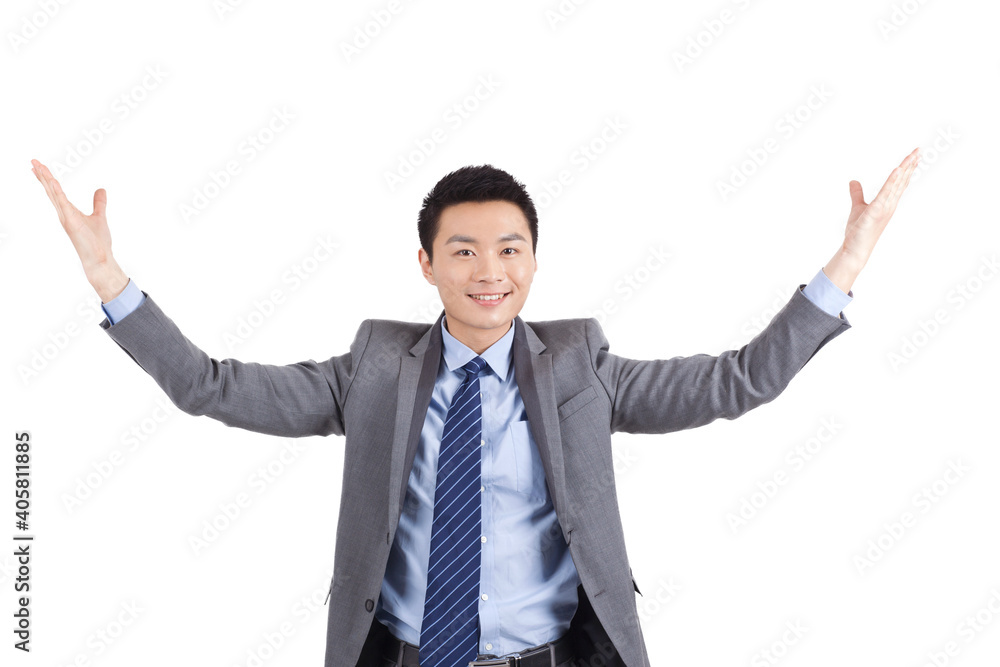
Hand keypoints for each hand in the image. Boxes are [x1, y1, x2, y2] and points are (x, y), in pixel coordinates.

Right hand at [31, 159, 128, 301]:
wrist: (100, 259)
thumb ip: (98, 203)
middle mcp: (64, 214)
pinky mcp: (71, 222)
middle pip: (50, 191)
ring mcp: (66, 218)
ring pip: (54, 194)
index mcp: (68, 211)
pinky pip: (62, 203)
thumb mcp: (99, 217)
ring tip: (37, 166)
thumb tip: (101, 189)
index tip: (39, 167)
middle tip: (33, 161)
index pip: (55, 192)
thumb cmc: (98, 242)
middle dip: (42, 176)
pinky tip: (52, 181)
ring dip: (46, 180)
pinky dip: (57, 192)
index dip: (47, 179)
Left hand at [823, 147, 920, 293]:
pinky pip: (885, 193)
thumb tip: (853, 181)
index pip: (899, 182)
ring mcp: (884, 207)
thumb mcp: (857, 207)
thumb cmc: (858, 232)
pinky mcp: (876, 211)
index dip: (906, 169)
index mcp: (887, 202)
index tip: (914, 156)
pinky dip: (891, 181)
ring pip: (897, 185)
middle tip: (918, 150)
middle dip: (910, 165)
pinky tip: (897, 170)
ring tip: (912, 156)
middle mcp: (889, 204)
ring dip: (905, 169)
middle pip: (902, 181)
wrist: (854, 249)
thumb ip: (857, 194)